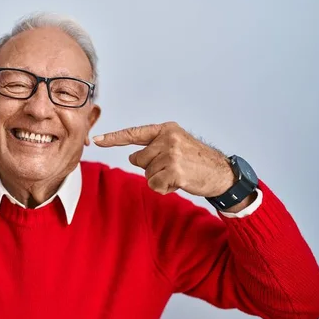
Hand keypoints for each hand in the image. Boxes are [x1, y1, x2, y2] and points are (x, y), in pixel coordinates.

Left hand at [92, 122, 233, 196]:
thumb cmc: (197, 162)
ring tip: (179, 174)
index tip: (96, 140)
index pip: (134, 133)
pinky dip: (164, 188)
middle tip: (174, 168)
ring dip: (159, 179)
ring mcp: (171, 153)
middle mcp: (167, 138)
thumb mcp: (176, 146)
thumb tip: (132, 157)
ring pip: (146, 173)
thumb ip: (153, 148)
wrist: (222, 174)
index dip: (113, 138)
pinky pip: (154, 185)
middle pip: (138, 159)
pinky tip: (179, 182)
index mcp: (166, 129)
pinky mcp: (174, 170)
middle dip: (151, 168)